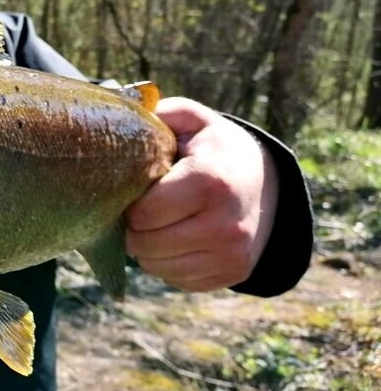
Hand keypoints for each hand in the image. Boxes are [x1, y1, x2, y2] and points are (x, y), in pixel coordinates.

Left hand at [124, 98, 279, 290]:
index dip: (129, 204)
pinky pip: (177, 280)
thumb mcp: (193, 120)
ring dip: (148, 248)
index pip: (143, 214)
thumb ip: (159, 113)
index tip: (138, 192)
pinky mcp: (232, 274)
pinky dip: (168, 263)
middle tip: (142, 210)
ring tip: (159, 223)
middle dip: (134, 228)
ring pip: (157, 267)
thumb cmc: (215, 148)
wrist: (266, 182)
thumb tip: (124, 110)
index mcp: (209, 182)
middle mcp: (225, 225)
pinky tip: (177, 239)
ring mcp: (232, 254)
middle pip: (145, 244)